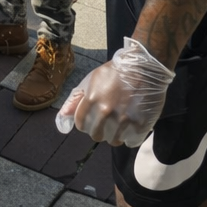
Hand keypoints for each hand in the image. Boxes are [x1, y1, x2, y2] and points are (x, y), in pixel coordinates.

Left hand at [57, 38, 174, 147]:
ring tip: (119, 124)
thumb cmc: (115, 72)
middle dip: (99, 130)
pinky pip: (130, 141)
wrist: (143, 66)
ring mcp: (123, 119)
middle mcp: (106, 112)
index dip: (85, 122)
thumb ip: (75, 100)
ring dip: (114, 134)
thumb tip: (62, 117)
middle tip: (106, 122)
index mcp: (92, 100)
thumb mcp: (91, 80)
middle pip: (96, 135)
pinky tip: (130, 128)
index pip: (81, 124)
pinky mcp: (140, 123)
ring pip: (113, 140)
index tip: (91, 119)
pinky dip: (129, 137)